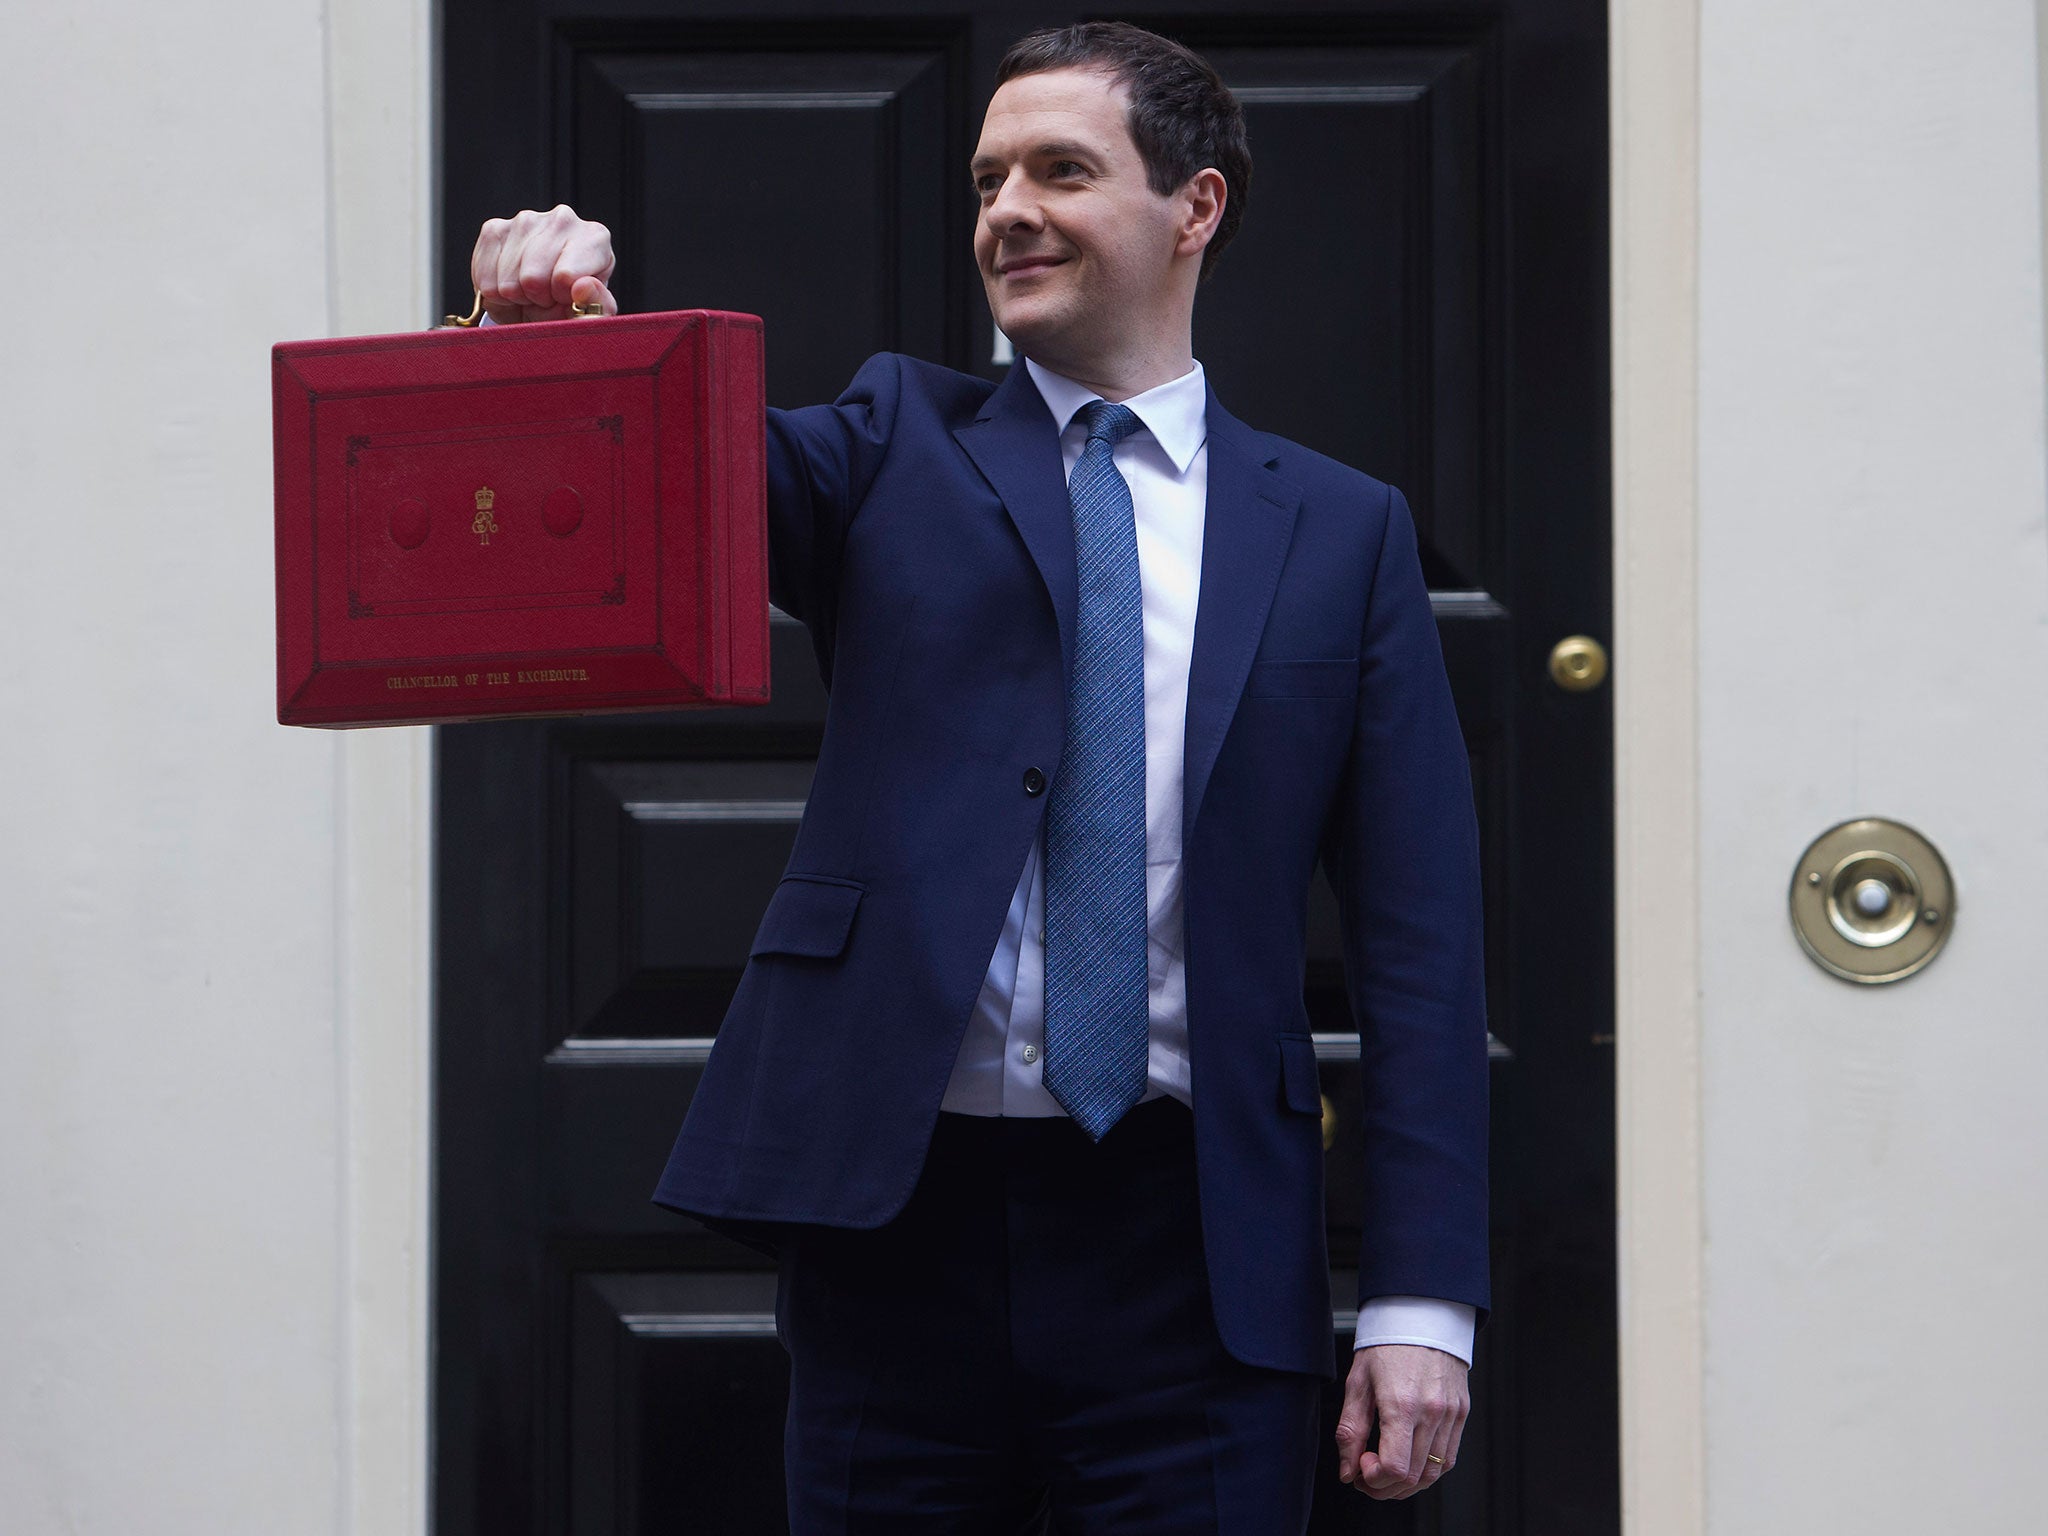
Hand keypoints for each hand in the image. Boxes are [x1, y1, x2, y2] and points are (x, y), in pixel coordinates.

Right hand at [470, 204, 617, 322]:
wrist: (546, 299)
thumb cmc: (575, 303)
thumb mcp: (594, 313)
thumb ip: (596, 305)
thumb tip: (582, 287)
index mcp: (595, 238)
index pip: (565, 277)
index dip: (559, 299)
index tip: (565, 298)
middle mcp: (563, 219)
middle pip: (533, 279)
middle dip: (537, 301)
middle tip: (547, 299)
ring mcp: (526, 220)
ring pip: (508, 282)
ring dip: (517, 298)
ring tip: (531, 295)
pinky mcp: (494, 228)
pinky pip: (484, 278)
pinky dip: (495, 294)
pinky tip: (511, 288)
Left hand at [1334, 1343, 1468, 1498]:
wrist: (1420, 1315)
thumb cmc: (1386, 1345)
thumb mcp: (1357, 1383)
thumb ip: (1351, 1431)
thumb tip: (1348, 1471)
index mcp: (1402, 1404)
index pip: (1394, 1467)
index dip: (1373, 1480)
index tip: (1360, 1467)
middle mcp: (1431, 1412)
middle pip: (1413, 1477)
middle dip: (1385, 1487)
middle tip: (1367, 1475)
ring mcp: (1451, 1414)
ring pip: (1433, 1473)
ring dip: (1407, 1484)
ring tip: (1386, 1471)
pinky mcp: (1461, 1412)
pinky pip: (1448, 1457)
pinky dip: (1428, 1469)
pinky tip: (1409, 1460)